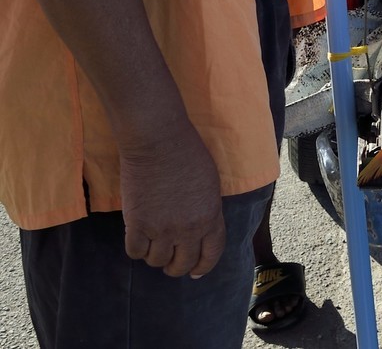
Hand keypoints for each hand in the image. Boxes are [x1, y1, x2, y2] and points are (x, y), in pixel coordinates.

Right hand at [119, 125, 226, 277]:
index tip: (195, 273)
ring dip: (154, 256)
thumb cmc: (188, 155)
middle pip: (182, 263)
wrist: (159, 143)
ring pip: (156, 261)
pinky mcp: (137, 225)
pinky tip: (137, 238)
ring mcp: (162, 229)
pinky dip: (136, 249)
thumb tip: (200, 230)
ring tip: (153, 244)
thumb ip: (207, 211)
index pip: (211, 254)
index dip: (203, 266)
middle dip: (176, 266)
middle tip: (169, 262)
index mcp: (211, 217)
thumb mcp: (210, 186)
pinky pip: (135, 252)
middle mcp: (189, 228)